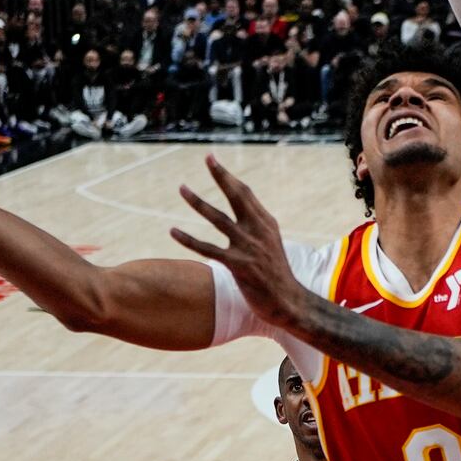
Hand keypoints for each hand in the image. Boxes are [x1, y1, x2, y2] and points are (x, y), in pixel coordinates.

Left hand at [171, 156, 304, 326]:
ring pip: (218, 218)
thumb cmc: (277, 274)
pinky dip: (188, 239)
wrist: (288, 301)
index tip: (213, 161)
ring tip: (182, 188)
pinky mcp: (237, 265)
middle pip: (237, 196)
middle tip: (208, 158)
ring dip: (198, 202)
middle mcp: (258, 231)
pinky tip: (173, 231)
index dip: (228, 177)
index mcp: (267, 223)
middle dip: (221, 176)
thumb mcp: (271, 243)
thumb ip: (257, 225)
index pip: (246, 194)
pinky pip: (208, 248)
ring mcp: (248, 247)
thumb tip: (245, 208)